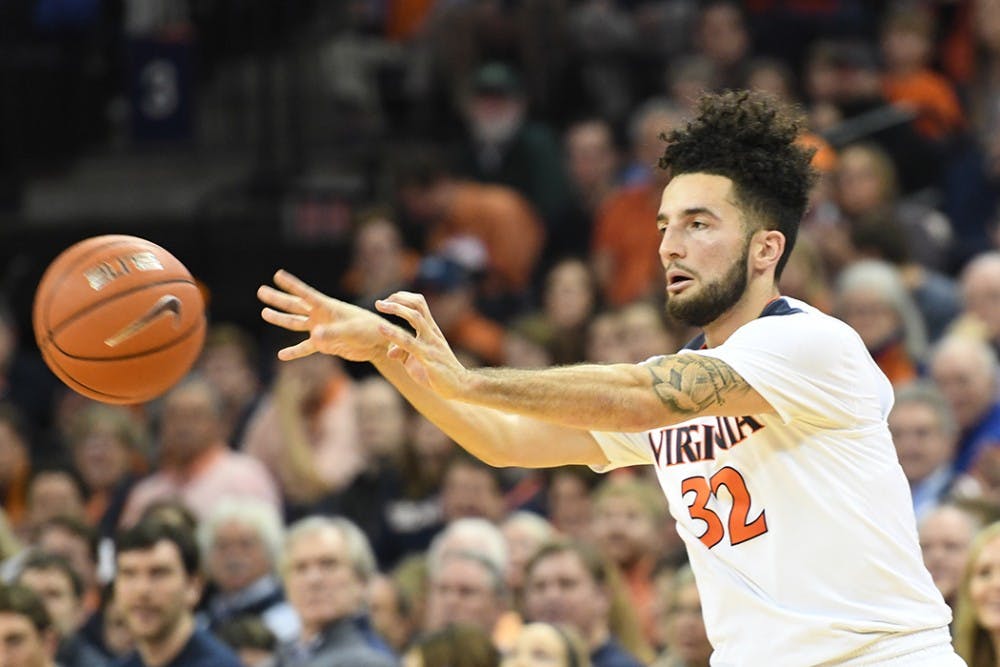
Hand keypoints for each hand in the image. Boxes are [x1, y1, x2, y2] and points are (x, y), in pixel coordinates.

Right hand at [258, 270, 386, 361]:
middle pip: (295, 306)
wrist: (380, 344)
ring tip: (264, 312)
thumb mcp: (352, 331)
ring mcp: (322, 329)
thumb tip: (313, 336)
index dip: (292, 285)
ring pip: (296, 323)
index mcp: (328, 307)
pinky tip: (281, 355)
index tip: (277, 274)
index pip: (306, 294)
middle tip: (260, 291)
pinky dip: (294, 351)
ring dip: (281, 318)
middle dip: (278, 299)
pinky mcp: (325, 344)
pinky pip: (306, 347)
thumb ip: (332, 333)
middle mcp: (322, 316)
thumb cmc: (370, 330)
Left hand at [374, 291, 469, 397]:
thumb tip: (389, 352)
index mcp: (432, 330)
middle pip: (417, 306)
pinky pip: (409, 343)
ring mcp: (431, 344)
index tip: (387, 301)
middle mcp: (432, 333)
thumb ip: (403, 352)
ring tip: (379, 306)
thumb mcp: (419, 359)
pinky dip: (394, 333)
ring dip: (396, 309)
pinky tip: (381, 328)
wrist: (460, 385)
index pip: (419, 304)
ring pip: (415, 318)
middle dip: (397, 300)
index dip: (403, 298)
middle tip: (379, 303)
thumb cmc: (439, 372)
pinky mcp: (428, 358)